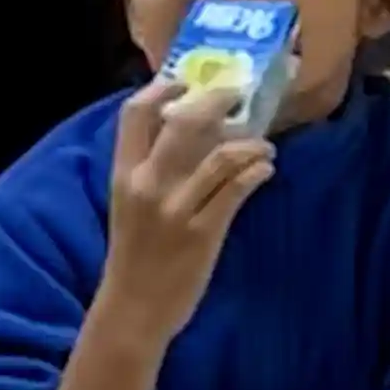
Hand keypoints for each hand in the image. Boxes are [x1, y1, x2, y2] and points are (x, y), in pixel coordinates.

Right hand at [96, 71, 272, 340]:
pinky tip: (265, 169)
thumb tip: (188, 132)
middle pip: (184, 121)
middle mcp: (147, 184)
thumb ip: (150, 170)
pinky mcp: (203, 232)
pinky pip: (237, 188)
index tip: (186, 80)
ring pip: (221, 154)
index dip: (163, 88)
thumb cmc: (134, 256)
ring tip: (263, 146)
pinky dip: (257, 171)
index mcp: (123, 174)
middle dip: (218, 100)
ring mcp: (177, 208)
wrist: (133, 309)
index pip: (135, 113)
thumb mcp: (128, 205)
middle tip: (239, 96)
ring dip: (251, 142)